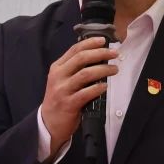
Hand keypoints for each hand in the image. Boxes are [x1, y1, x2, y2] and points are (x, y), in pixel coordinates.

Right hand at [40, 36, 118, 155]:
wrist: (49, 123)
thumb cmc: (60, 99)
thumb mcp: (62, 80)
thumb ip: (75, 69)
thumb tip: (98, 57)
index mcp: (57, 67)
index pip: (74, 49)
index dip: (90, 43)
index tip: (104, 40)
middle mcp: (58, 76)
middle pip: (81, 58)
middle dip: (100, 53)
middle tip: (114, 53)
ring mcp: (62, 90)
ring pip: (85, 74)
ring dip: (103, 70)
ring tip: (114, 69)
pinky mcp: (68, 104)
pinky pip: (86, 93)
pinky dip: (98, 88)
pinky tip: (105, 86)